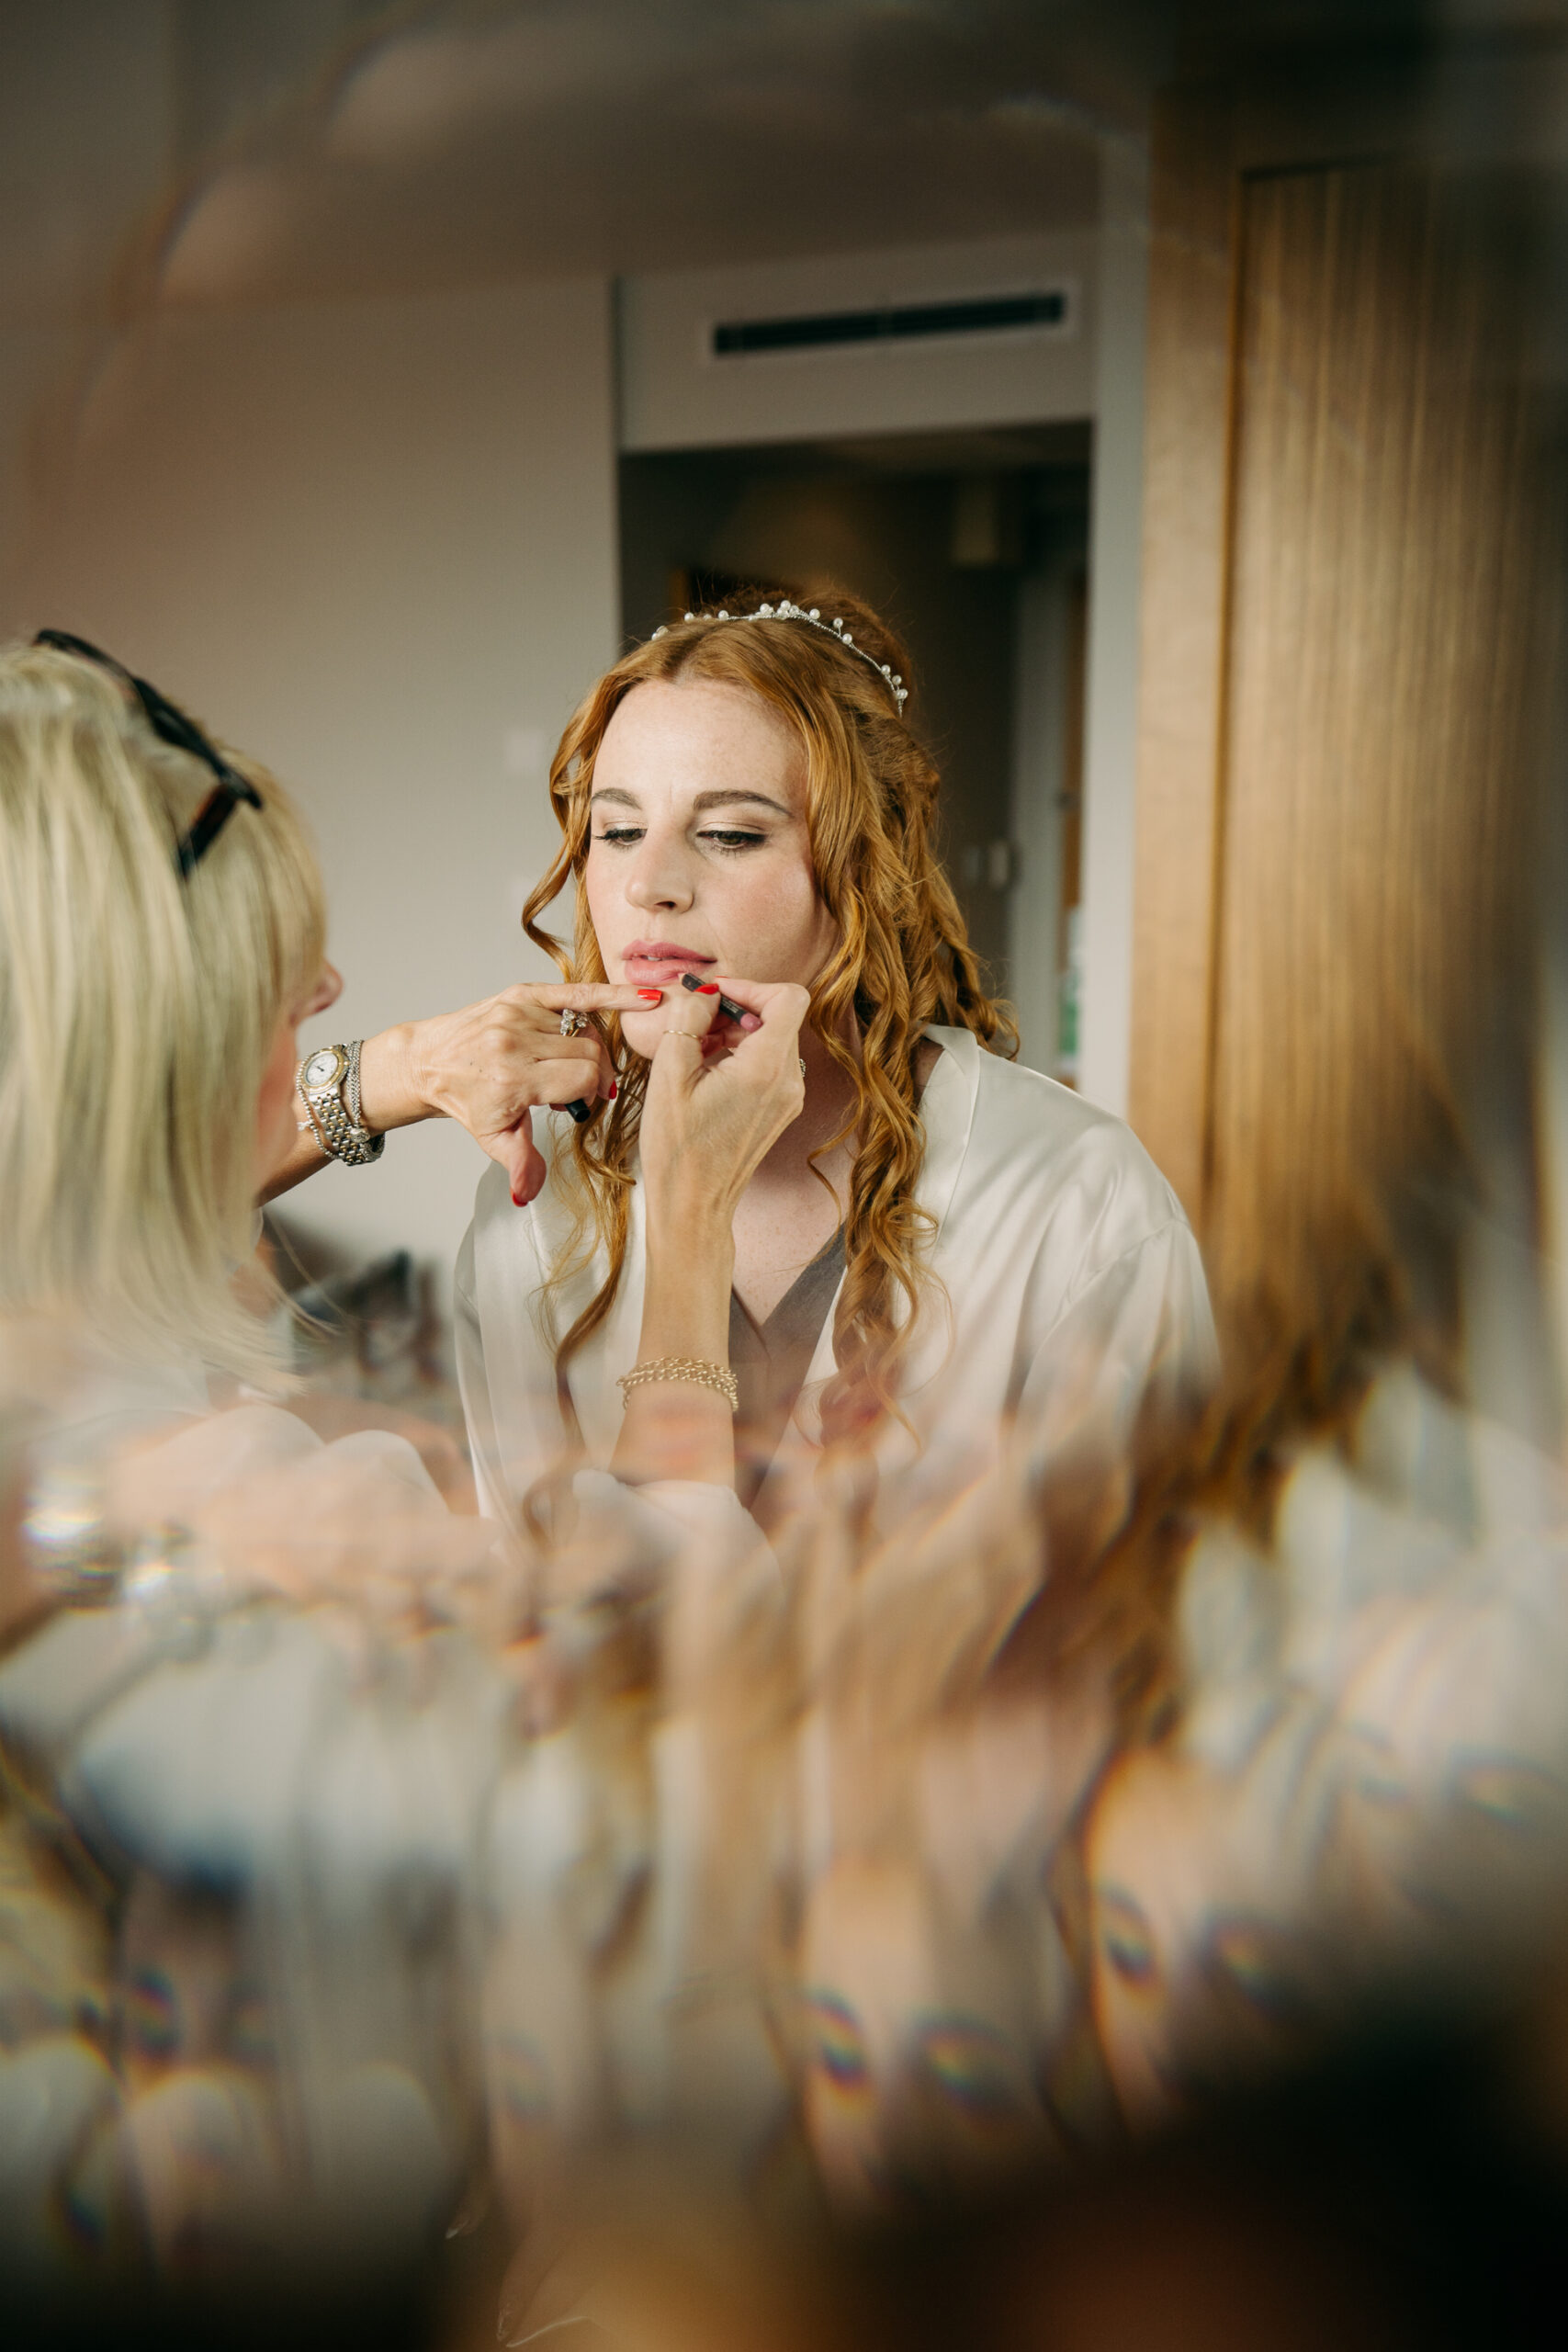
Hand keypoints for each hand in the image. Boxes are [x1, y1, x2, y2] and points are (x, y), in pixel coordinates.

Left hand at [363, 984, 655, 1206]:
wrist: (427, 1061)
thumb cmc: (466, 1099)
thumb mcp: (494, 1138)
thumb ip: (521, 1164)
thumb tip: (526, 1195)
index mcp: (513, 1079)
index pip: (584, 1079)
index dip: (591, 1093)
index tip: (579, 1103)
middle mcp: (515, 1043)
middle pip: (590, 1053)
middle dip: (594, 1072)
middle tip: (576, 1086)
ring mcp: (518, 1013)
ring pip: (585, 1029)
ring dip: (586, 1048)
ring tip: (565, 1063)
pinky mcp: (521, 994)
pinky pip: (577, 992)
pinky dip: (612, 995)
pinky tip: (645, 998)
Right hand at [639, 978, 809, 1232]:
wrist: (693, 1204)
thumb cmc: (678, 1148)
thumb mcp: (669, 1073)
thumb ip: (688, 1019)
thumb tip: (702, 991)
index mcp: (767, 1069)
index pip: (789, 997)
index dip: (751, 986)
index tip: (715, 996)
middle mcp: (789, 1081)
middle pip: (778, 1017)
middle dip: (735, 1010)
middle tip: (695, 1026)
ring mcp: (789, 1097)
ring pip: (772, 1039)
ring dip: (735, 1033)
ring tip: (695, 1052)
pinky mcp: (781, 1109)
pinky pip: (769, 1064)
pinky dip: (741, 1055)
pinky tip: (706, 1073)